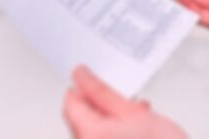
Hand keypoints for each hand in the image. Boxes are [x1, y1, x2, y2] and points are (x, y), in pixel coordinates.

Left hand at [62, 66, 185, 138]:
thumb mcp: (134, 112)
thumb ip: (102, 92)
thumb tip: (82, 76)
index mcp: (89, 135)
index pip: (70, 103)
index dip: (82, 86)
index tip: (92, 76)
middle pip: (81, 118)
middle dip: (101, 105)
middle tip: (125, 98)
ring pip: (93, 129)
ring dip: (111, 119)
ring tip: (137, 115)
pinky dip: (114, 132)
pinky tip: (135, 130)